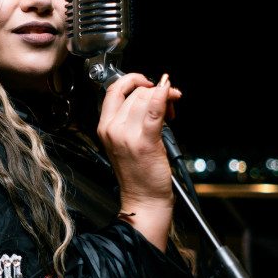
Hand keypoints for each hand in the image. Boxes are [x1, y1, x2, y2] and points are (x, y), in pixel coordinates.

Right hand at [97, 72, 181, 249]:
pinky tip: (171, 94)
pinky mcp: (145, 141)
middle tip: (170, 100)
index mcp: (105, 127)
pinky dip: (164, 97)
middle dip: (156, 90)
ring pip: (146, 98)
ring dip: (166, 95)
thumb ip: (133, 117)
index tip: (146, 81)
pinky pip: (154, 111)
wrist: (144, 198)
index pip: (113, 90)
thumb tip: (153, 94)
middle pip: (135, 93)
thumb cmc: (138, 173)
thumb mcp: (126, 140)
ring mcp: (127, 135)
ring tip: (173, 107)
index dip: (132, 79)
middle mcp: (112, 129)